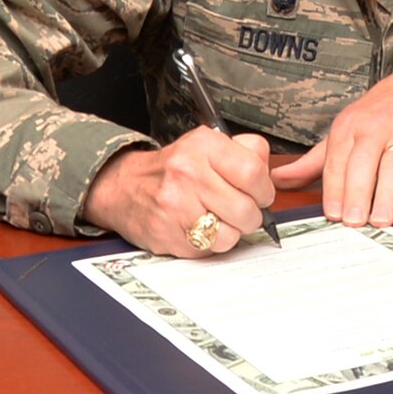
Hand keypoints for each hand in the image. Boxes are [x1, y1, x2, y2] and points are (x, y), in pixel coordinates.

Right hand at [82, 128, 274, 256]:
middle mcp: (187, 172)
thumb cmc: (174, 168)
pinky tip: (198, 229)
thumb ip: (245, 151)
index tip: (259, 194)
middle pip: (247, 209)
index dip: (264, 190)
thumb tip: (269, 175)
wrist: (123, 187)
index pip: (254, 172)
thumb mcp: (207, 144)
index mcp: (203, 144)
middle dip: (250, 215)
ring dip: (231, 232)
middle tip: (238, 210)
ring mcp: (175, 205)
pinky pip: (210, 249)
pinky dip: (211, 244)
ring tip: (217, 219)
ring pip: (231, 235)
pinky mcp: (167, 234)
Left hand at [270, 63, 392, 226]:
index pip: (337, 161)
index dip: (334, 189)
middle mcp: (376, 127)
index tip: (333, 214)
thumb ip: (313, 162)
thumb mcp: (345, 129)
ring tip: (380, 220)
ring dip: (387, 195)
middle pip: (364, 163)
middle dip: (358, 194)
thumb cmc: (381, 113)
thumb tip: (277, 181)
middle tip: (355, 222)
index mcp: (349, 126)